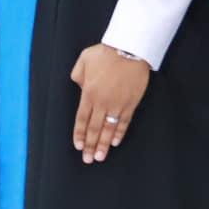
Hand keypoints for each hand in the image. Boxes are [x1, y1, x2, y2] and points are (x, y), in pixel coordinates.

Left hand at [71, 44, 150, 163]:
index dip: (79, 134)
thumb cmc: (106, 52)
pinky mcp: (131, 103)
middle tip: (87, 159)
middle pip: (94, 128)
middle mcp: (102, 102)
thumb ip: (78, 75)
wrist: (130, 49)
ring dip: (104, 144)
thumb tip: (80, 86)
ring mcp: (117, 104)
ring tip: (100, 156)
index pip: (81, 119)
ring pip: (109, 129)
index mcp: (88, 93)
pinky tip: (116, 142)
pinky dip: (119, 133)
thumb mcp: (84, 60)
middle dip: (90, 145)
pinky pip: (124, 122)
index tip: (78, 146)